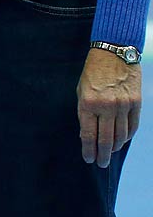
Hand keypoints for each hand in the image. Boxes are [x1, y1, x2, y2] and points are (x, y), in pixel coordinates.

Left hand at [78, 47, 141, 167]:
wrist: (114, 53)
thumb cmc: (92, 72)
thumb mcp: (81, 90)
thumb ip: (84, 112)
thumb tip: (86, 135)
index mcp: (88, 103)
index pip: (88, 134)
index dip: (88, 150)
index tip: (88, 159)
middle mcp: (106, 107)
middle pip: (105, 139)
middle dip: (102, 154)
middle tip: (100, 164)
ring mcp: (123, 106)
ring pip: (120, 136)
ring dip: (114, 147)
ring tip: (109, 153)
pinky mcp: (136, 103)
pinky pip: (132, 126)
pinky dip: (126, 137)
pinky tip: (121, 141)